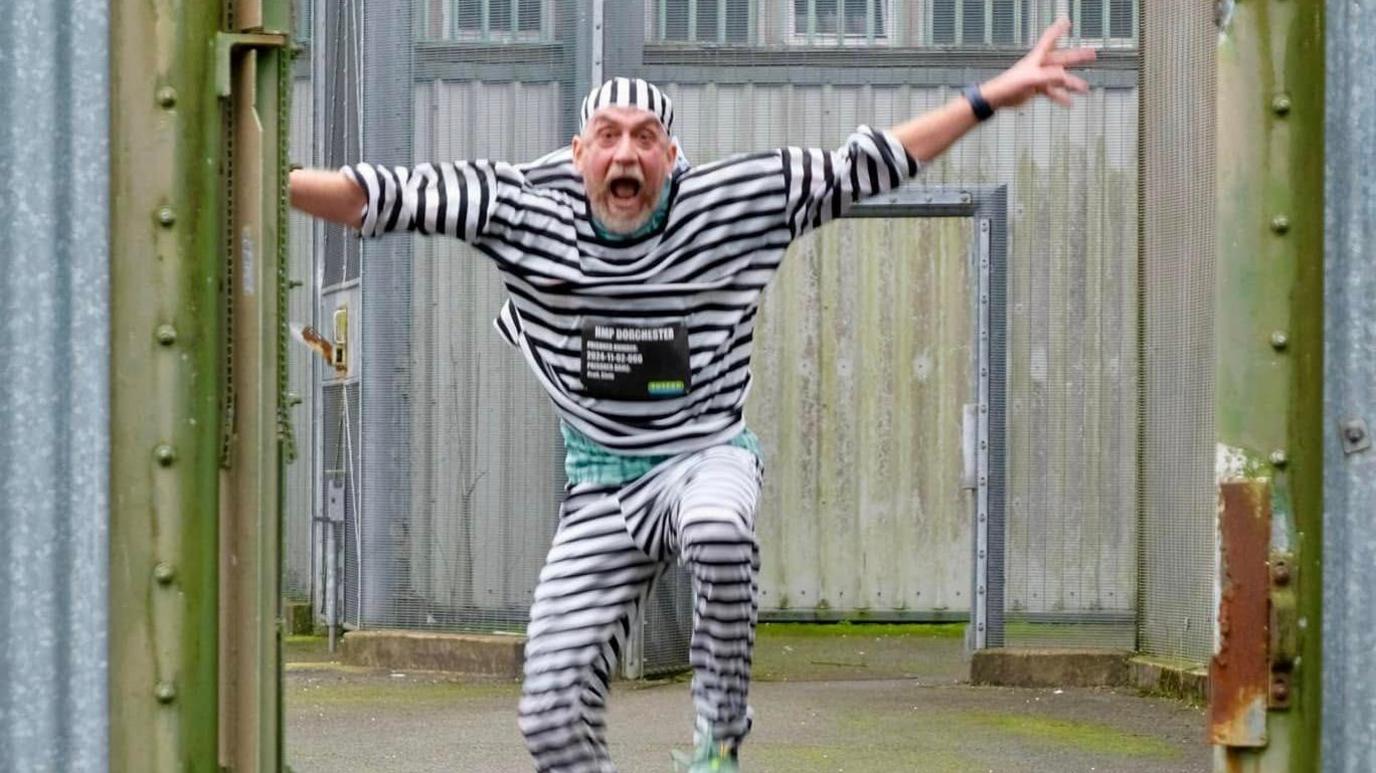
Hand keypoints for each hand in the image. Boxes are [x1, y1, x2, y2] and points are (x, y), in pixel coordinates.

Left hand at [979, 19, 1096, 109]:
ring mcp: (1040, 77)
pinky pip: (1053, 92)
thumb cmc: (1010, 84)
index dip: (1058, 29)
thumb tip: (1064, 76)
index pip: (1050, 39)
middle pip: (1063, 58)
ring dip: (1072, 83)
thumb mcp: (1031, 79)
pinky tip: (1069, 103)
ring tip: (1085, 88)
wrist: (998, 97)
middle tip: (1092, 54)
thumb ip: (1049, 77)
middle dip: (1077, 56)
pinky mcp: (1037, 89)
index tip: (1066, 21)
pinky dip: (1061, 97)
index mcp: (1037, 58)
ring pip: (1060, 78)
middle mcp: (1040, 66)